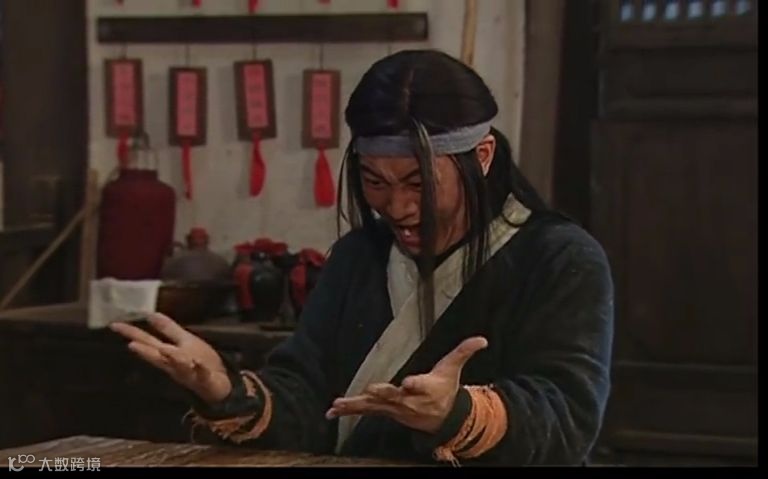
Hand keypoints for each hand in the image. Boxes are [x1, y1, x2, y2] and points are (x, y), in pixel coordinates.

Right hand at [109, 313, 231, 404]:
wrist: (218, 385)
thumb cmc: (198, 361)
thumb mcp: (183, 341)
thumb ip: (167, 329)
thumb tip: (150, 314)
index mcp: (168, 354)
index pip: (147, 342)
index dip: (132, 334)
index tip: (114, 325)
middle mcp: (174, 366)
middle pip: (158, 357)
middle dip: (145, 351)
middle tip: (130, 344)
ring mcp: (190, 373)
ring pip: (179, 366)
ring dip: (172, 359)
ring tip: (165, 351)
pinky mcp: (206, 379)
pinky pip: (202, 375)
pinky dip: (200, 370)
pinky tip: (197, 363)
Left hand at [326, 336, 487, 433]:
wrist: (443, 419)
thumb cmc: (446, 389)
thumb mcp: (454, 369)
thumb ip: (464, 352)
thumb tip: (482, 339)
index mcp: (426, 388)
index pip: (420, 386)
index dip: (415, 384)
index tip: (408, 383)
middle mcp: (409, 401)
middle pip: (394, 397)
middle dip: (383, 394)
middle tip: (372, 390)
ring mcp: (394, 409)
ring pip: (374, 406)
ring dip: (356, 405)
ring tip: (338, 404)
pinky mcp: (384, 411)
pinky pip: (364, 411)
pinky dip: (348, 411)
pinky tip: (331, 410)